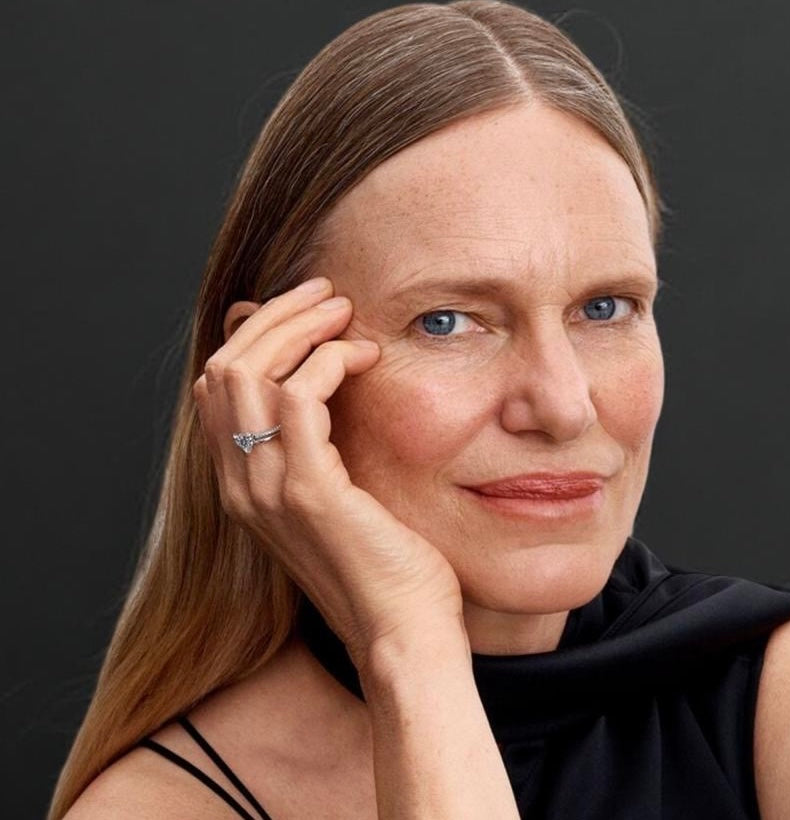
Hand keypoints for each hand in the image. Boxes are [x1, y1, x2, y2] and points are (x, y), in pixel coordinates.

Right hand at [192, 277, 463, 665]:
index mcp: (241, 483)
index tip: (310, 312)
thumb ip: (314, 444)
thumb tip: (319, 381)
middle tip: (328, 295)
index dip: (256, 334)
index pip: (218, 383)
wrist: (401, 633)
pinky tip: (365, 358)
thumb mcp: (334, 496)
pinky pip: (300, 397)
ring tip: (346, 314)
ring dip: (301, 328)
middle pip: (225, 365)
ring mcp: (266, 489)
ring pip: (250, 371)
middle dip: (275, 316)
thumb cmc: (382, 563)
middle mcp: (239, 484)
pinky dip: (330, 361)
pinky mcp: (309, 491)